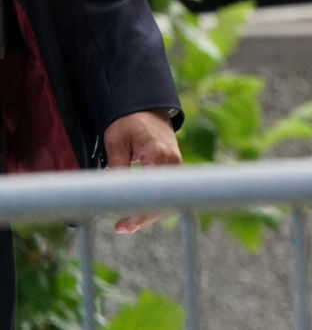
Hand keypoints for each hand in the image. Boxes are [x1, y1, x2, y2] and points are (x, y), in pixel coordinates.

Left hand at [102, 110, 180, 233]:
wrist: (147, 107)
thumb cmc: (129, 121)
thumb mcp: (116, 141)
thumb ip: (116, 166)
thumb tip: (111, 193)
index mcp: (158, 155)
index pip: (152, 192)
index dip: (138, 212)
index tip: (122, 224)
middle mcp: (171, 162)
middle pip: (163, 198)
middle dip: (143, 217)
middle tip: (121, 228)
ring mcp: (175, 165)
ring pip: (166, 196)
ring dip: (148, 211)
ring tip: (126, 224)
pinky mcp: (172, 166)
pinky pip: (166, 189)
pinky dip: (153, 201)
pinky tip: (137, 210)